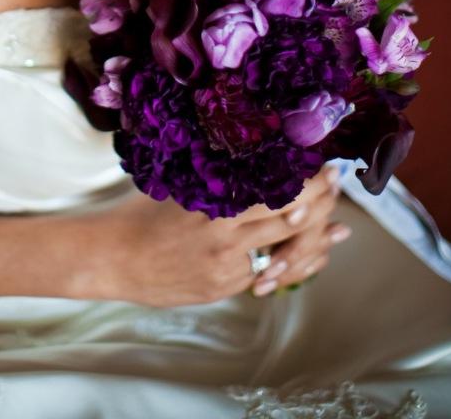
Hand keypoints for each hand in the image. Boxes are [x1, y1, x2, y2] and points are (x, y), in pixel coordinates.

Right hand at [91, 165, 346, 307]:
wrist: (114, 258)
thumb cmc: (142, 214)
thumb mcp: (183, 188)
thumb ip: (220, 182)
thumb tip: (258, 163)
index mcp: (217, 206)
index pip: (278, 192)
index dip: (310, 182)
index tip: (327, 166)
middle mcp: (226, 237)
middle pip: (292, 221)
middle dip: (321, 203)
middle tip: (336, 185)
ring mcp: (226, 267)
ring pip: (285, 253)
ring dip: (313, 239)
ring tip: (334, 225)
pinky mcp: (222, 288)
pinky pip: (261, 273)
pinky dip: (281, 262)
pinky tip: (301, 255)